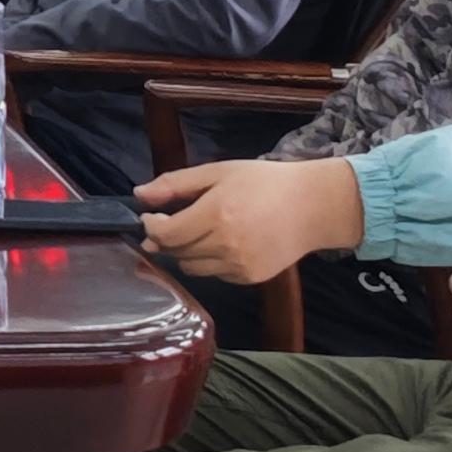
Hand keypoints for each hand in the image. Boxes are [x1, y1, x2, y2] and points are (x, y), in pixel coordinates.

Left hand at [135, 157, 366, 283]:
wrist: (313, 207)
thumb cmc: (264, 183)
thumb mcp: (218, 172)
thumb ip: (176, 184)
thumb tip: (138, 194)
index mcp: (217, 215)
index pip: (166, 234)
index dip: (151, 227)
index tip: (150, 216)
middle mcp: (226, 245)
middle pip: (175, 252)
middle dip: (165, 239)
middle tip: (170, 222)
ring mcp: (239, 266)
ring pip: (191, 268)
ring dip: (185, 252)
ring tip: (200, 230)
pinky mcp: (250, 278)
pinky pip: (214, 274)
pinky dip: (209, 261)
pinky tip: (223, 242)